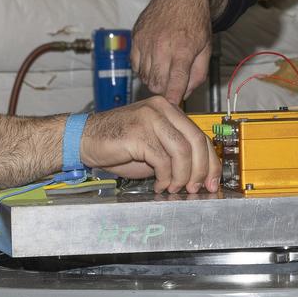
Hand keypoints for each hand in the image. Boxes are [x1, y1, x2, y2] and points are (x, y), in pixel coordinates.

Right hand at [80, 96, 220, 193]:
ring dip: (182, 176)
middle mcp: (161, 109)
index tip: (212, 180)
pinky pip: (162, 159)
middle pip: (196, 140)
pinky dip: (165, 177)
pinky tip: (158, 185)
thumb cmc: (118, 145)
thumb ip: (175, 153)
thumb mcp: (154, 147)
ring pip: (182, 151)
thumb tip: (200, 174)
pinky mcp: (138, 132)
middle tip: (196, 188)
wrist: (84, 139)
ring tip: (174, 188)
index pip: (199, 134)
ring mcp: (150, 118)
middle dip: (201, 170)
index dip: (210, 161)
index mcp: (168, 109)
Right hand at [132, 0, 213, 103]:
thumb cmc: (195, 20)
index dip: (172, 100)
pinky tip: (153, 63)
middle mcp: (162, 47)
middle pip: (157, 84)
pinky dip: (142, 69)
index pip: (174, 84)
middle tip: (171, 85)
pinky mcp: (136, 37)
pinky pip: (135, 64)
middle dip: (164, 90)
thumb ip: (198, 73)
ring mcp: (146, 42)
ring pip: (144, 76)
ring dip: (153, 80)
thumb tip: (185, 93)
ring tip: (163, 72)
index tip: (172, 107)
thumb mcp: (206, 47)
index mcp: (182, 50)